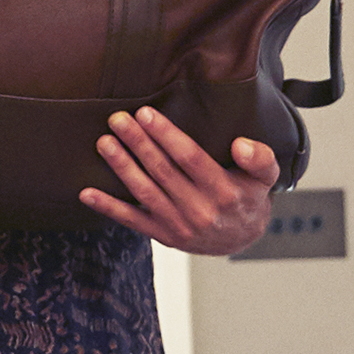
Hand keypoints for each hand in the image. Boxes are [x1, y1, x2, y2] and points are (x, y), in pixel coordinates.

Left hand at [85, 107, 277, 257]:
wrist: (242, 239)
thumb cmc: (248, 198)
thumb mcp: (266, 177)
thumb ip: (260, 158)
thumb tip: (240, 145)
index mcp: (223, 191)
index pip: (190, 158)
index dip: (166, 135)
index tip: (146, 114)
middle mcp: (199, 210)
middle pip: (162, 171)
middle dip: (137, 142)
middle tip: (117, 119)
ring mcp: (178, 226)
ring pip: (144, 192)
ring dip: (121, 166)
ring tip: (104, 143)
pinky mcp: (163, 236)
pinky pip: (132, 221)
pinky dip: (108, 207)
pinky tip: (87, 193)